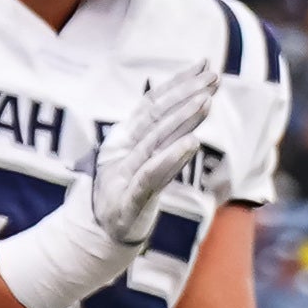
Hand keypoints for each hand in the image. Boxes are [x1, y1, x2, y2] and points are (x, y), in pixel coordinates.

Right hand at [0, 54, 225, 307]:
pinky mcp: (129, 200)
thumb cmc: (119, 198)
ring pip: (155, 142)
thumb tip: (182, 118)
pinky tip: (192, 145)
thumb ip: (154, 140)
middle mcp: (123, 152)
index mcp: (123, 140)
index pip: (152, 103)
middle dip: (186, 94)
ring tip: (208, 101)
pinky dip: (171, 160)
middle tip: (214, 76)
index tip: (205, 65)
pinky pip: (151, 176)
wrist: (93, 241)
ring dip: (182, 120)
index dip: (178, 83)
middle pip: (157, 117)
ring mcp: (124, 175)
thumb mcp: (135, 163)